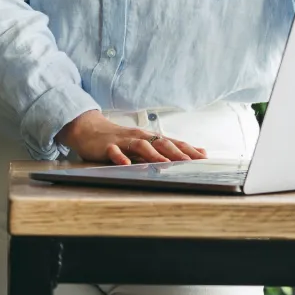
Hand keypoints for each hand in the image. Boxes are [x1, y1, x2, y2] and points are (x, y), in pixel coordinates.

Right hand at [54, 110, 209, 164]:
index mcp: (151, 138)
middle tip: (191, 163)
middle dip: (177, 153)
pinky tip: (126, 164)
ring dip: (154, 155)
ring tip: (166, 164)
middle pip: (161, 143)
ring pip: (141, 146)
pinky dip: (121, 158)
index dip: (189, 151)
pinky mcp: (107, 147)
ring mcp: (124, 141)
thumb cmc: (121, 139)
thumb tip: (200, 151)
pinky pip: (115, 152)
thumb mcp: (147, 143)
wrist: (90, 129)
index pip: (174, 143)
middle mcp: (140, 137)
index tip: (204, 159)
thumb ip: (170, 148)